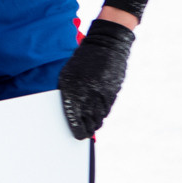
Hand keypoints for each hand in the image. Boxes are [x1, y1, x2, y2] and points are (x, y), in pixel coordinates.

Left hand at [58, 18, 133, 138]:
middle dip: (87, 129)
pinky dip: (103, 114)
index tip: (77, 135)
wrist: (106, 46)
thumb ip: (67, 92)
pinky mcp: (114, 91)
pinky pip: (108, 108)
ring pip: (100, 115)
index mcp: (75, 90)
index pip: (75, 116)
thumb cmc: (81, 61)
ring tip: (92, 127)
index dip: (77, 128)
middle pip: (89, 120)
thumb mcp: (68, 75)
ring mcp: (103, 93)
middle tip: (85, 134)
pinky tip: (99, 116)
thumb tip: (67, 109)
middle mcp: (90, 94)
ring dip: (96, 123)